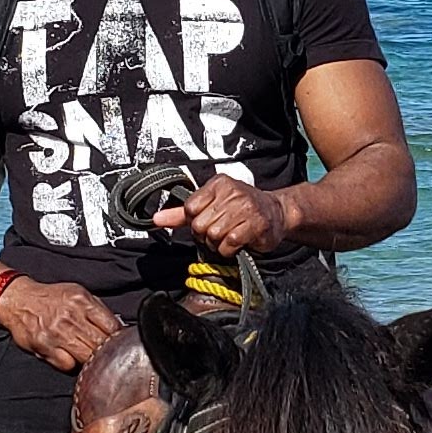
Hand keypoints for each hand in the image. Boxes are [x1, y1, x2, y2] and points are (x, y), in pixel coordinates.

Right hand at [0, 277, 119, 374]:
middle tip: (106, 355)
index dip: (119, 338)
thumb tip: (118, 327)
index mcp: (82, 301)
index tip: (119, 344)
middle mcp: (70, 317)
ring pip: (87, 356)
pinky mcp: (45, 347)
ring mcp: (57, 333)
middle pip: (101, 343)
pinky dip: (72, 365)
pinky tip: (71, 358)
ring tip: (89, 358)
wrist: (18, 301)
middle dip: (106, 351)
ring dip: (91, 360)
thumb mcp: (77, 294)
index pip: (112, 325)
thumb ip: (98, 310)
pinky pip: (68, 365)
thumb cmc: (50, 300)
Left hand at [156, 170, 290, 255]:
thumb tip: (155, 220)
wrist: (277, 214)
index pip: (190, 208)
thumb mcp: (211, 206)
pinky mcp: (256, 224)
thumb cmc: (241, 210)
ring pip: (213, 235)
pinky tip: (238, 243)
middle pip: (200, 225)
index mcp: (219, 183)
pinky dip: (230, 249)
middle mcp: (232, 192)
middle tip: (221, 231)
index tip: (209, 221)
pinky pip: (229, 244)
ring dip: (219, 244)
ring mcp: (246, 207)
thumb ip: (182, 214)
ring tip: (231, 236)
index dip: (196, 222)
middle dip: (207, 235)